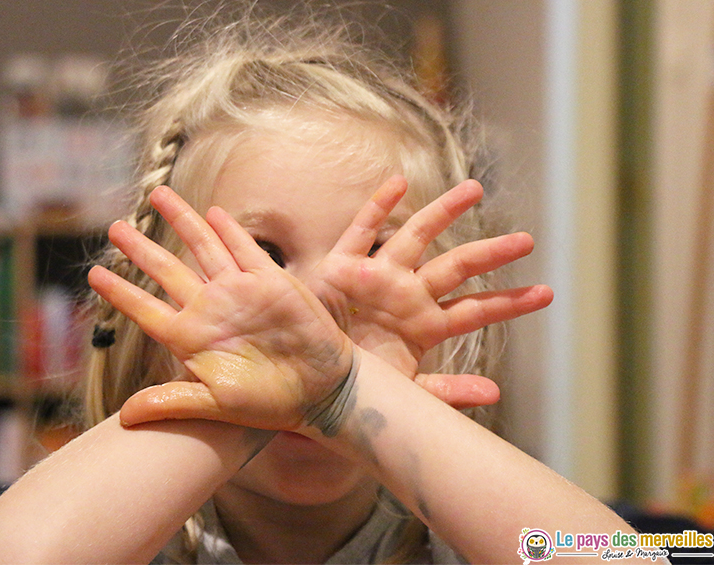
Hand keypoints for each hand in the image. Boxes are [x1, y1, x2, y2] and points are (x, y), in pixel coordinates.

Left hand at [88, 186, 353, 429]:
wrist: (321, 392)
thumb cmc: (269, 403)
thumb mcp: (216, 405)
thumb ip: (172, 402)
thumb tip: (124, 420)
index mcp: (192, 339)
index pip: (146, 308)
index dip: (121, 291)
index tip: (94, 275)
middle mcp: (211, 310)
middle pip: (167, 270)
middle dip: (141, 248)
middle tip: (115, 227)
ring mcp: (240, 293)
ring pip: (203, 248)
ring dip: (182, 221)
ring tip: (158, 195)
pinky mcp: (270, 282)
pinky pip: (245, 250)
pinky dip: (230, 230)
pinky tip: (213, 213)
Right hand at [311, 176, 552, 399]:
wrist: (304, 379)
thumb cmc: (352, 386)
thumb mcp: (402, 392)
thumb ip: (444, 391)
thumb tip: (496, 393)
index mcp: (423, 326)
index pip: (474, 311)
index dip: (509, 303)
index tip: (546, 294)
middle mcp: (405, 296)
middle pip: (455, 268)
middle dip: (489, 253)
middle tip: (527, 240)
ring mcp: (376, 278)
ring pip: (415, 238)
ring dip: (442, 214)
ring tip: (474, 190)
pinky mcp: (341, 267)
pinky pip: (360, 232)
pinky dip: (376, 208)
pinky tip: (397, 184)